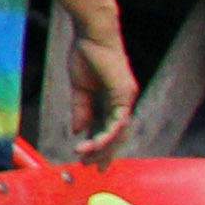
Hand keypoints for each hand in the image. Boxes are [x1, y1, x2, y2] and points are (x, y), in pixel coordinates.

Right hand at [67, 23, 140, 159]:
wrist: (92, 35)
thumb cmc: (85, 56)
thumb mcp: (79, 89)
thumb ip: (80, 110)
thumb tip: (78, 130)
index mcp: (114, 99)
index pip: (110, 128)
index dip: (101, 145)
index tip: (90, 159)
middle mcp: (124, 101)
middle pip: (118, 135)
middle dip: (105, 153)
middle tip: (93, 168)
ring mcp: (126, 99)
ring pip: (119, 132)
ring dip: (103, 148)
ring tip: (87, 158)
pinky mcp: (124, 95)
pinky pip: (118, 122)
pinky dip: (106, 135)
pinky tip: (93, 144)